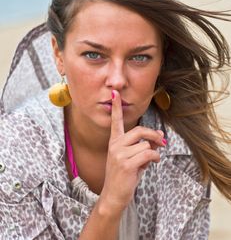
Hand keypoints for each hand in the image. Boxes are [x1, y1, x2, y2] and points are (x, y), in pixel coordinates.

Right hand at [100, 89, 165, 214]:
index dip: (116, 107)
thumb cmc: (124, 177)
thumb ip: (143, 145)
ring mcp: (119, 154)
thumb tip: (159, 135)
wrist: (113, 196)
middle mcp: (115, 145)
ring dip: (153, 152)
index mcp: (114, 141)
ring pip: (145, 145)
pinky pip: (148, 154)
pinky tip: (152, 163)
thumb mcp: (132, 158)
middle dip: (154, 135)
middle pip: (140, 131)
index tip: (115, 94)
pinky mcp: (126, 164)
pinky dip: (155, 158)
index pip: (116, 121)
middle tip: (161, 141)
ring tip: (149, 161)